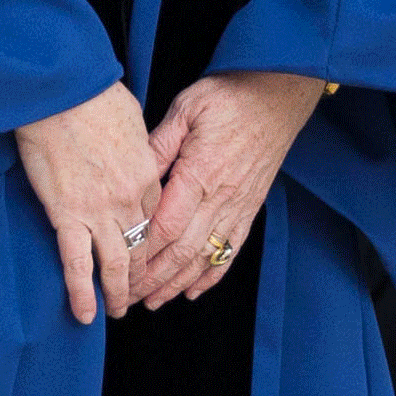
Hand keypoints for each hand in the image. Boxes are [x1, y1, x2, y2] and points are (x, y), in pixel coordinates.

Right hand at [13, 82, 163, 324]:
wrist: (62, 93)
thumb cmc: (93, 96)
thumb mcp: (132, 120)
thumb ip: (137, 146)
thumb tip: (133, 153)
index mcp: (148, 173)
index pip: (157, 219)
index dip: (155, 242)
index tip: (152, 257)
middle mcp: (130, 199)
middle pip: (143, 247)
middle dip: (143, 276)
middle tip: (140, 295)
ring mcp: (99, 211)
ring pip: (116, 263)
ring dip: (118, 292)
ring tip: (118, 312)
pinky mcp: (67, 216)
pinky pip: (77, 264)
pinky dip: (82, 293)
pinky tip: (85, 313)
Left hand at [135, 71, 323, 306]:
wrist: (279, 93)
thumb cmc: (231, 95)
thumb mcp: (186, 108)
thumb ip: (157, 145)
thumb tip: (129, 176)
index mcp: (200, 172)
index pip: (165, 226)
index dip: (140, 253)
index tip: (116, 268)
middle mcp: (221, 197)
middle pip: (181, 251)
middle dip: (150, 279)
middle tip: (123, 298)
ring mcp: (238, 206)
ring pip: (204, 257)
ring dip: (175, 284)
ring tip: (150, 302)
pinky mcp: (250, 208)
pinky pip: (230, 249)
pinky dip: (211, 274)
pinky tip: (193, 290)